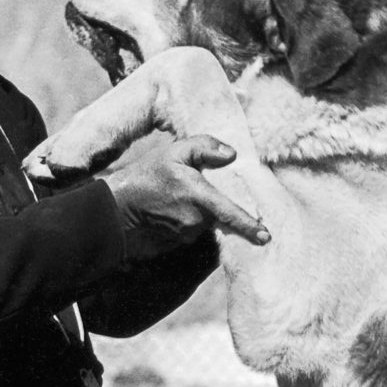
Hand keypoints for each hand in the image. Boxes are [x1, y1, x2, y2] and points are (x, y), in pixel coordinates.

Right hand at [98, 134, 269, 251]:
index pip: (230, 212)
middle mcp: (197, 219)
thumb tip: (231, 154)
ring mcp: (189, 232)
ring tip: (184, 195)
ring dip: (206, 209)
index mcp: (198, 196)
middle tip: (200, 189)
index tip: (265, 236)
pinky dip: (195, 217)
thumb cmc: (147, 175)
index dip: (249, 225)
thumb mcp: (174, 151)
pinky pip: (197, 227)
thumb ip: (204, 147)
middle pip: (222, 212)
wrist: (120, 206)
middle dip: (220, 202)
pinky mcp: (182, 239)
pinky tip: (179, 207)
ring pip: (210, 220)